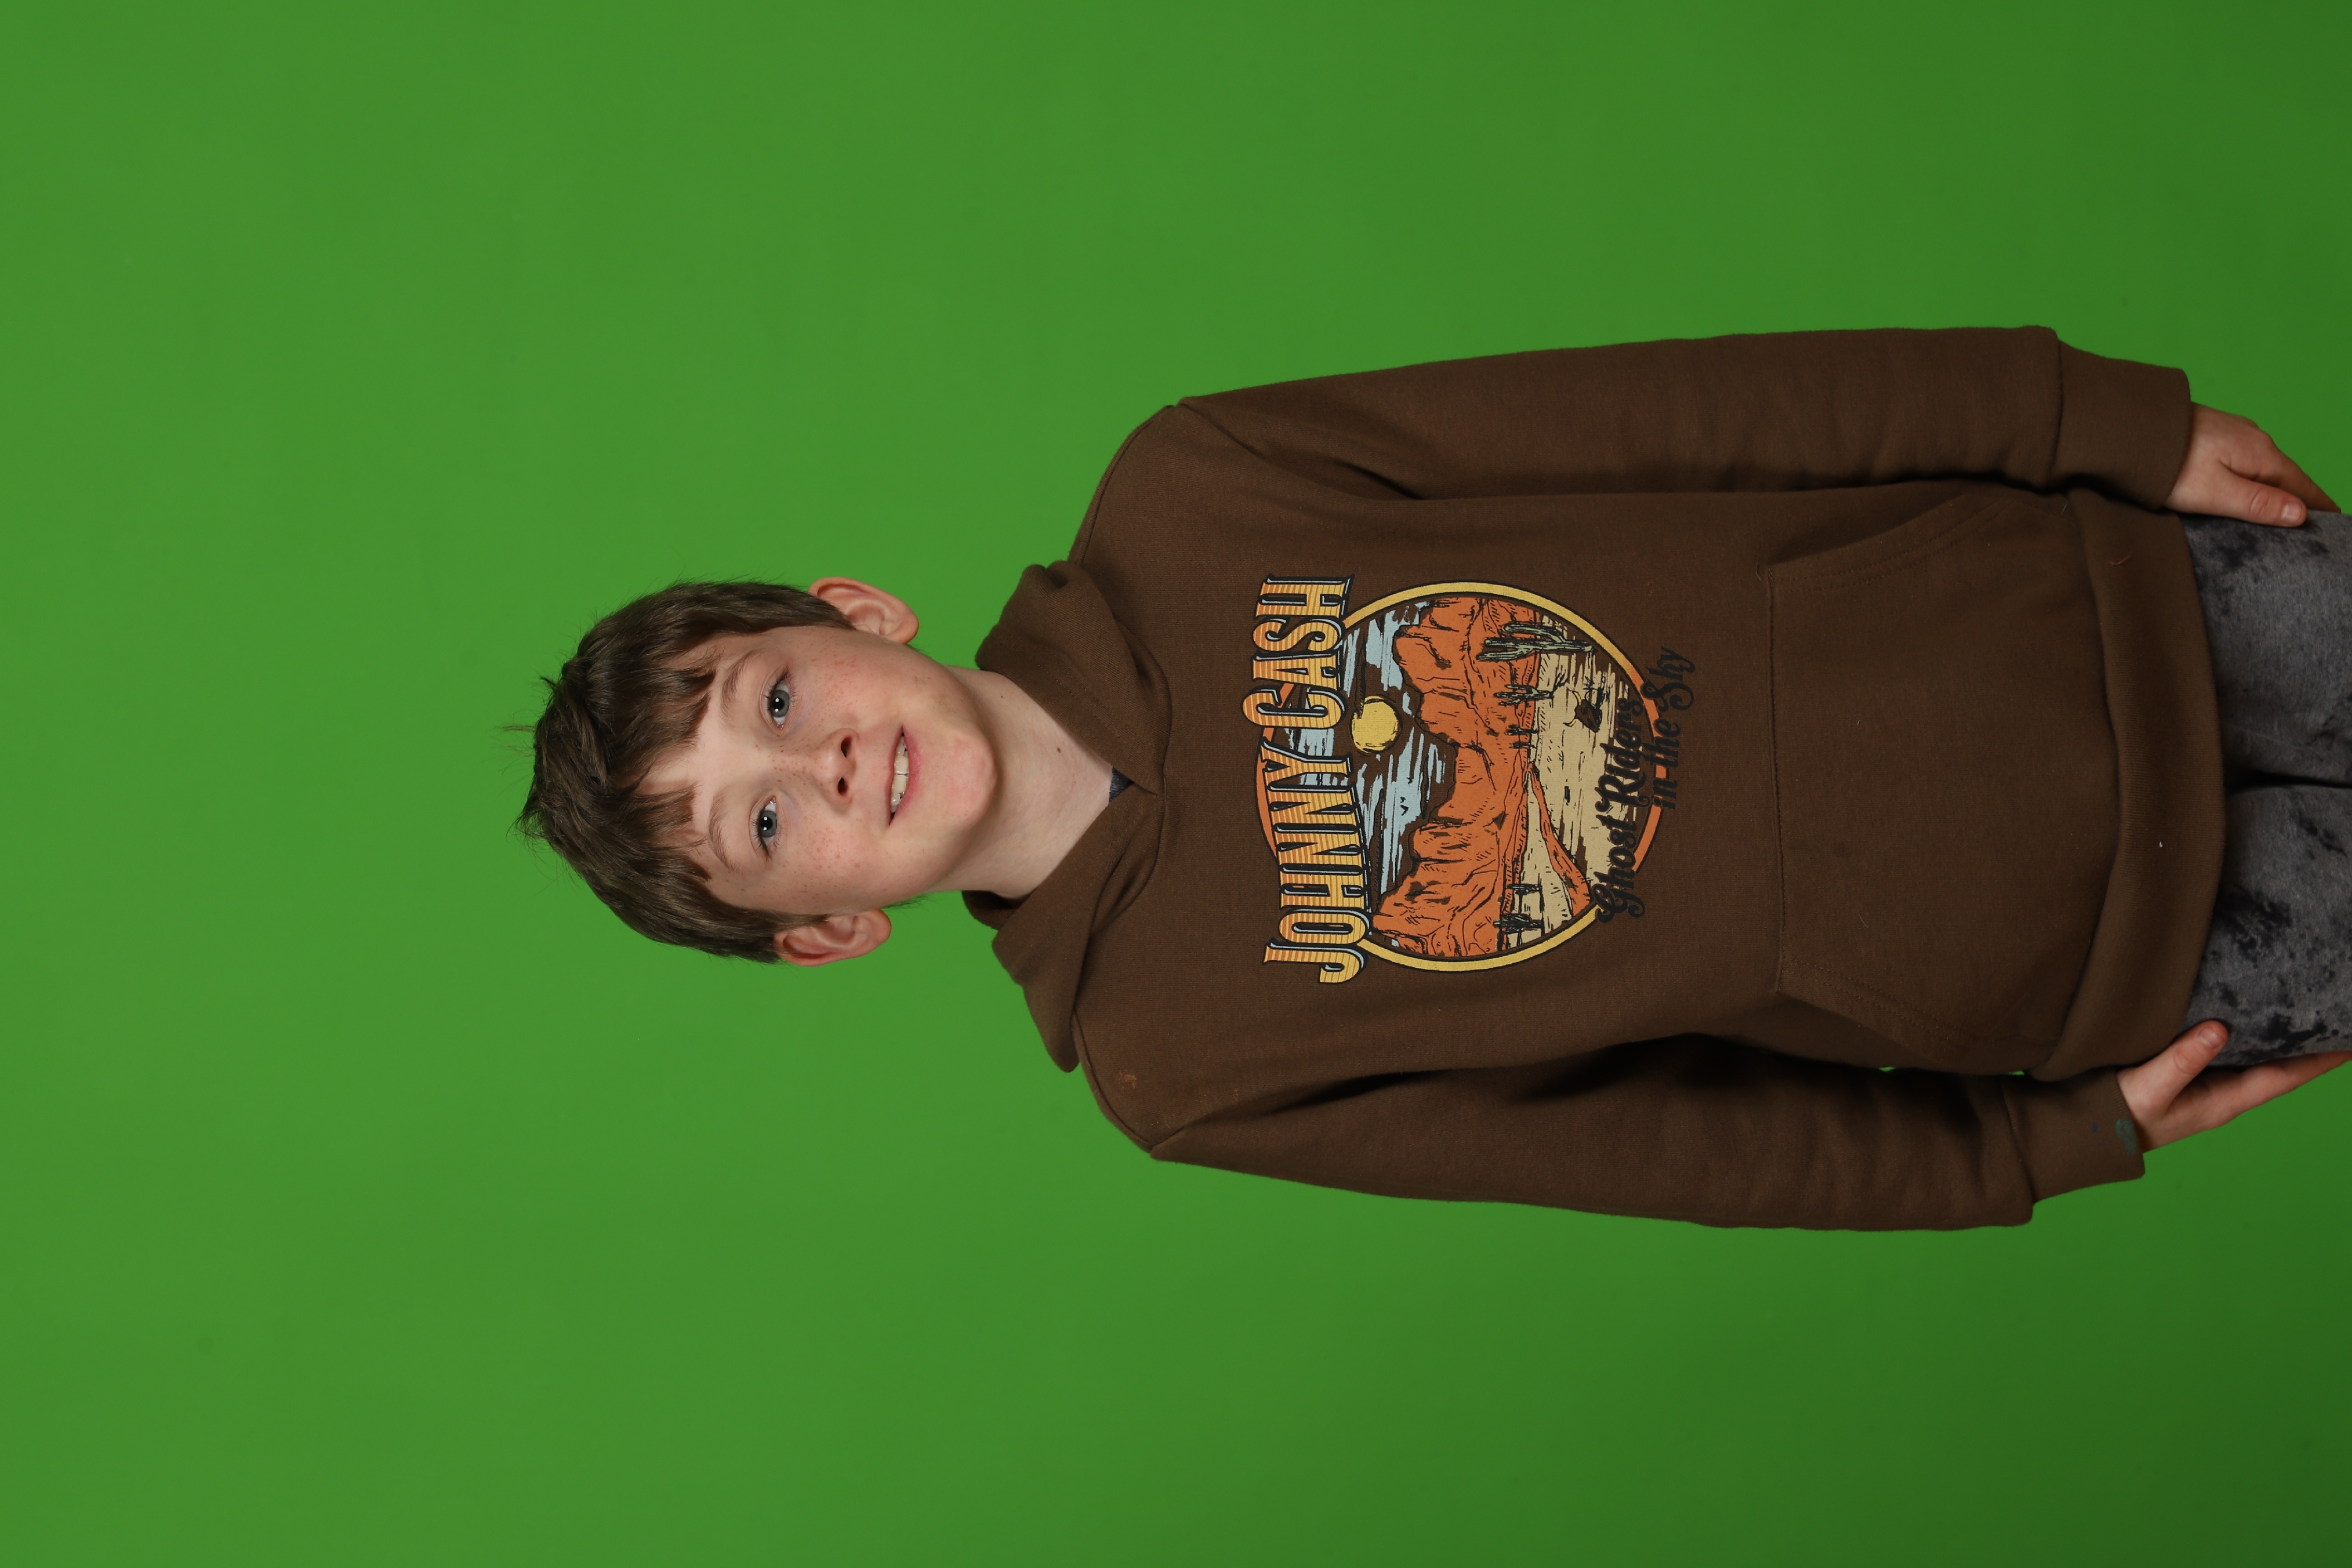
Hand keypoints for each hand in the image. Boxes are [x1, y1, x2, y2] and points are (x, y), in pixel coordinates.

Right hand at [2118, 1019, 2348, 1149]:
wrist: (2088, 1132)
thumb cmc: (2119, 1116)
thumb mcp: (2148, 1088)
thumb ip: (2181, 1060)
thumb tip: (2220, 1028)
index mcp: (2222, 1101)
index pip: (2283, 1078)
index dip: (2318, 1061)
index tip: (2348, 1043)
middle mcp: (2223, 1094)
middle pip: (2279, 1068)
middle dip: (2308, 1048)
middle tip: (2334, 1018)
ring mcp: (2208, 1086)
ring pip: (2257, 1060)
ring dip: (2281, 1042)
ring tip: (2305, 1017)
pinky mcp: (2190, 1076)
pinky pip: (2232, 1054)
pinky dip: (2250, 1037)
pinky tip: (2251, 1021)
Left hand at [2166, 404, 2337, 525]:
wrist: (2126, 427)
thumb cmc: (2164, 463)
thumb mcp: (2213, 492)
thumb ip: (2257, 503)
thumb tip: (2300, 513)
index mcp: (2260, 454)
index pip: (2301, 486)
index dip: (2317, 507)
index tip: (2334, 523)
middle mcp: (2253, 438)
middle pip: (2285, 475)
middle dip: (2298, 498)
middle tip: (2311, 524)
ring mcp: (2233, 433)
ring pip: (2263, 466)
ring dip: (2275, 486)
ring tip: (2282, 510)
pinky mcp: (2212, 433)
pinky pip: (2243, 459)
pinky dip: (2253, 476)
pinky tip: (2246, 485)